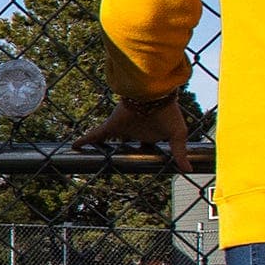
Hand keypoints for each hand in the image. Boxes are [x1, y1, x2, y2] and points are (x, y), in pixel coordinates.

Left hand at [76, 97, 192, 172]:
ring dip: (99, 148)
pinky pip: (95, 134)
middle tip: (113, 163)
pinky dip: (85, 140)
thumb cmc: (168, 112)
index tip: (142, 165)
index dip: (143, 156)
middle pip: (123, 146)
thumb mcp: (177, 134)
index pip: (144, 149)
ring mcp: (121, 129)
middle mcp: (133, 133)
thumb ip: (180, 153)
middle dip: (119, 153)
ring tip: (90, 157)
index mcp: (149, 136)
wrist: (155, 95)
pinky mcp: (111, 125)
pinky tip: (75, 146)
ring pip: (107, 141)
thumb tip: (189, 170)